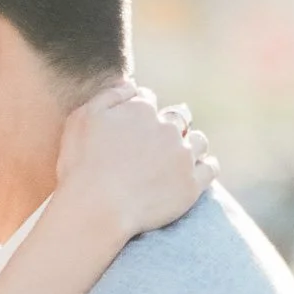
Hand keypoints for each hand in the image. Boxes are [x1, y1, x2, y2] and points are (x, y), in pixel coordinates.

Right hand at [55, 81, 217, 241]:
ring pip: (198, 140)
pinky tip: (198, 170)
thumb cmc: (83, 164)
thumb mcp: (83, 117)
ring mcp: (183, 156)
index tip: (134, 128)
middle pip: (177, 118)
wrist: (98, 207)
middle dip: (169, 125)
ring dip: (191, 143)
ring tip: (178, 157)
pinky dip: (206, 166)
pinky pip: (210, 167)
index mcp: (142, 109)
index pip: (148, 100)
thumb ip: (110, 95)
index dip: (141, 112)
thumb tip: (133, 86)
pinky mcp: (192, 184)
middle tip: (157, 145)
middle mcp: (168, 128)